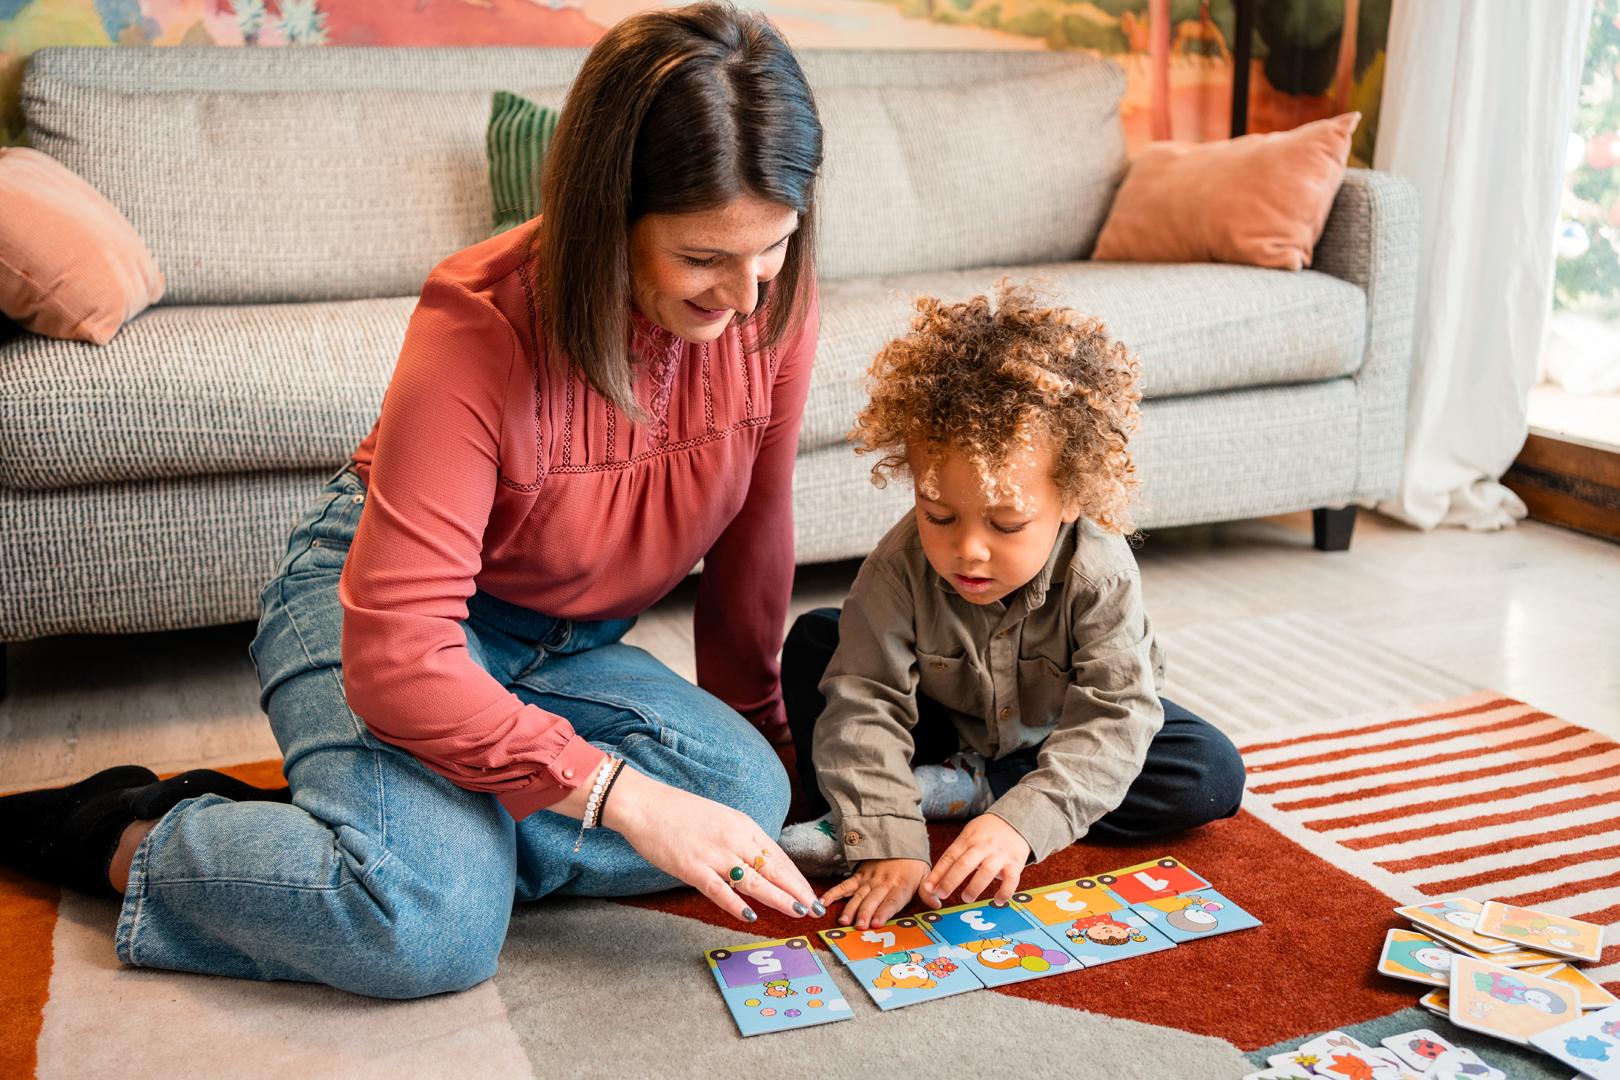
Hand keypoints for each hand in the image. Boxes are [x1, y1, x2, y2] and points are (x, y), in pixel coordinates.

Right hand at [600, 768, 820, 923]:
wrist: (646, 804)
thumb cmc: (680, 813)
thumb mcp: (720, 819)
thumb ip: (740, 840)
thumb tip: (759, 862)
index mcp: (743, 825)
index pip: (778, 855)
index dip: (797, 877)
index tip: (811, 893)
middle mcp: (734, 838)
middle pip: (774, 868)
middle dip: (798, 890)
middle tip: (817, 909)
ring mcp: (714, 854)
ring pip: (754, 880)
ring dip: (779, 898)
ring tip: (798, 912)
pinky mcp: (692, 868)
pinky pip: (719, 889)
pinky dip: (736, 904)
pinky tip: (751, 916)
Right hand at [818, 858, 928, 929]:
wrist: (900, 840)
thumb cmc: (913, 864)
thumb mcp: (925, 875)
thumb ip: (928, 892)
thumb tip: (937, 904)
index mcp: (901, 885)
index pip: (892, 900)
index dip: (884, 911)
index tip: (877, 922)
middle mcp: (884, 883)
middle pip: (873, 900)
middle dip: (866, 913)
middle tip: (859, 926)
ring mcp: (869, 879)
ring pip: (859, 894)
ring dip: (851, 907)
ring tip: (844, 920)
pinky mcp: (860, 875)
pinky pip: (845, 884)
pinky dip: (834, 893)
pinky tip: (824, 902)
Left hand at [918, 813, 1028, 907]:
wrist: (1015, 820)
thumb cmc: (986, 832)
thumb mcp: (968, 836)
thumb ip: (955, 856)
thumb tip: (936, 881)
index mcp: (968, 840)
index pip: (949, 857)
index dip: (937, 873)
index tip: (928, 888)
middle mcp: (983, 847)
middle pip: (964, 864)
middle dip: (951, 881)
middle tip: (942, 894)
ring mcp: (999, 855)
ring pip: (986, 871)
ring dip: (975, 887)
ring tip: (966, 898)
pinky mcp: (1015, 863)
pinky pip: (1011, 880)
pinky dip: (1005, 892)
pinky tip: (997, 901)